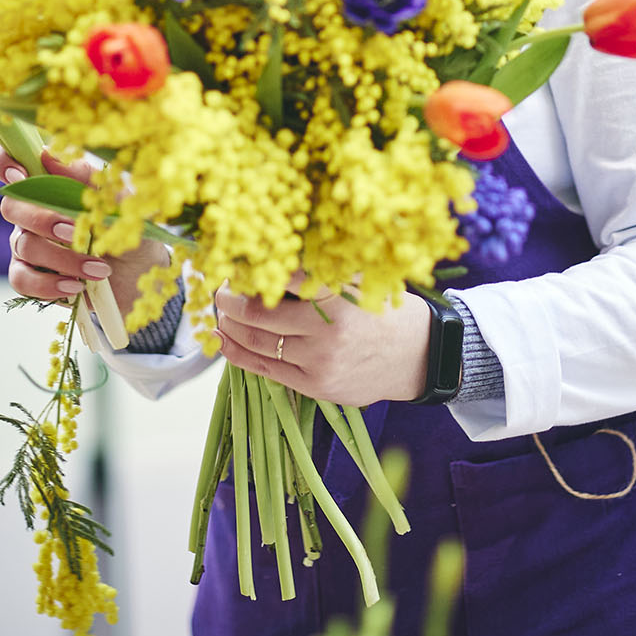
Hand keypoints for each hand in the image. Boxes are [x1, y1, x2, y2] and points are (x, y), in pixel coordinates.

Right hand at [0, 140, 169, 318]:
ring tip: (98, 268)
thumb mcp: (117, 199)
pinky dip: (48, 285)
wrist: (142, 272)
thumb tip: (48, 155)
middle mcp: (31, 210)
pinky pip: (21, 279)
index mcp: (48, 182)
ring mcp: (28, 243)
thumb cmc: (126, 227)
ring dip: (61, 258)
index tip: (19, 174)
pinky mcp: (31, 276)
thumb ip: (85, 177)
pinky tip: (76, 287)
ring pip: (24, 245)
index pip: (4, 160)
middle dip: (43, 220)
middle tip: (75, 232)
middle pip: (10, 206)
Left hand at [214, 275, 430, 405]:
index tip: (232, 262)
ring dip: (230, 325)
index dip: (248, 269)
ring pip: (257, 341)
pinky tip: (224, 340)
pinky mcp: (316, 386)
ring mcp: (320, 361)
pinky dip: (239, 353)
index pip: (278, 276)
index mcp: (337, 293)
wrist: (416, 356)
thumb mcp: (357, 277)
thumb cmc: (381, 309)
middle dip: (229, 298)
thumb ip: (318, 267)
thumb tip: (269, 250)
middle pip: (258, 312)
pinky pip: (266, 369)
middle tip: (219, 288)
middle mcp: (327, 329)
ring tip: (220, 312)